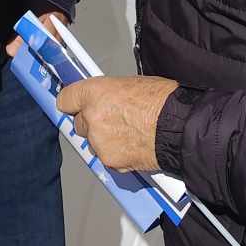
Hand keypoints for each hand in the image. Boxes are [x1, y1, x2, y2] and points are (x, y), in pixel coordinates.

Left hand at [55, 75, 178, 172]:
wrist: (179, 127)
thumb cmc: (163, 102)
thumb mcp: (131, 84)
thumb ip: (109, 94)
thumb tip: (104, 99)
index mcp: (94, 93)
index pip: (65, 100)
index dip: (72, 103)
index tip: (75, 105)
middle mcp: (91, 118)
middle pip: (79, 124)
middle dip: (92, 124)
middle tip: (113, 120)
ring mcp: (99, 142)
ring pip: (93, 143)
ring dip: (105, 140)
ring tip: (129, 133)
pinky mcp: (110, 161)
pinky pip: (107, 157)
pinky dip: (117, 154)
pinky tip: (134, 145)